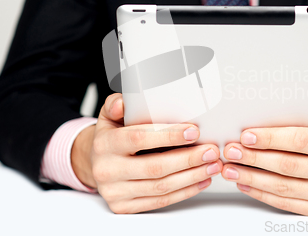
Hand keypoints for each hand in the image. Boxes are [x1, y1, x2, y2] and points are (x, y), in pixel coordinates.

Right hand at [71, 93, 221, 213]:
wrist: (94, 163)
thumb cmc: (111, 136)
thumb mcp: (109, 115)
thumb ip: (117, 104)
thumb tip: (125, 102)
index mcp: (105, 143)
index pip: (139, 138)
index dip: (168, 136)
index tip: (194, 132)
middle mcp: (107, 170)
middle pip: (154, 167)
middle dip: (188, 159)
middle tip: (211, 151)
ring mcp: (115, 191)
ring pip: (160, 187)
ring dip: (191, 176)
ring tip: (212, 165)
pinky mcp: (123, 206)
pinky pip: (159, 201)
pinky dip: (184, 191)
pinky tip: (200, 180)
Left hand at [221, 92, 307, 216]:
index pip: (301, 141)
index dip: (271, 138)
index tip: (247, 136)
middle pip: (288, 165)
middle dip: (254, 158)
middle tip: (232, 152)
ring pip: (283, 187)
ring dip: (252, 178)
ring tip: (231, 169)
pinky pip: (286, 203)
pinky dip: (261, 194)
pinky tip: (245, 184)